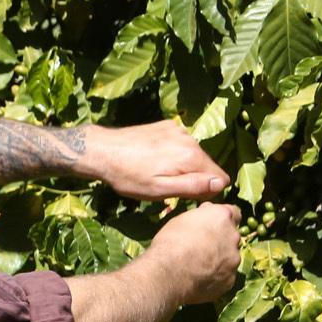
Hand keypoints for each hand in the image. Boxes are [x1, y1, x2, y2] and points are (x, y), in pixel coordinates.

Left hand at [81, 120, 228, 201]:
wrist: (101, 150)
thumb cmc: (127, 176)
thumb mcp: (158, 190)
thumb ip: (192, 187)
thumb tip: (221, 184)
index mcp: (191, 156)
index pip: (220, 178)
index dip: (206, 191)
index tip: (185, 196)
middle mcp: (190, 139)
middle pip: (207, 166)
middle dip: (193, 178)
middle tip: (166, 187)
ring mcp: (179, 130)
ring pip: (194, 155)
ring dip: (183, 166)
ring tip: (157, 172)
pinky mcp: (167, 125)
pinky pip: (181, 144)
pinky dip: (173, 153)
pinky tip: (153, 159)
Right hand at [149, 202, 244, 304]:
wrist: (168, 273)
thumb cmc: (171, 242)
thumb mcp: (181, 219)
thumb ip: (200, 217)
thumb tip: (206, 213)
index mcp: (222, 217)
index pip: (233, 212)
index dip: (223, 219)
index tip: (212, 225)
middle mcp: (234, 236)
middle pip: (231, 237)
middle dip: (221, 241)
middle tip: (201, 248)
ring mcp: (234, 260)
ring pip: (229, 258)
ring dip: (219, 260)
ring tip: (198, 267)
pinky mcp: (229, 280)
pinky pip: (224, 277)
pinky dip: (215, 277)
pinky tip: (199, 279)